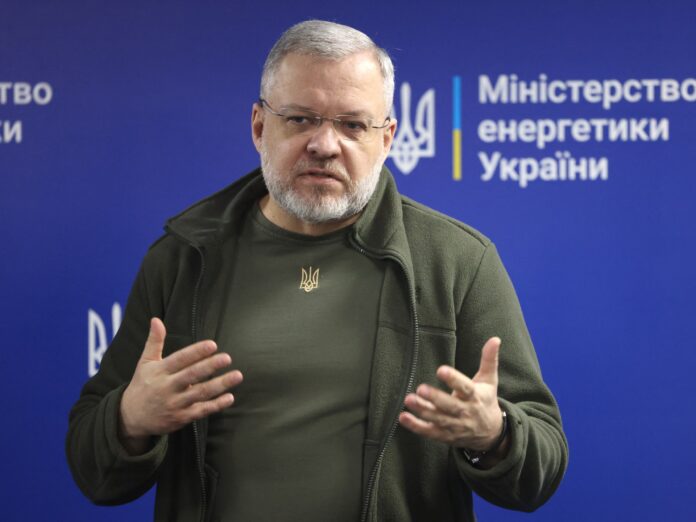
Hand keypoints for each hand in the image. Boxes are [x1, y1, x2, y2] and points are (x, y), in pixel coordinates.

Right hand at [119, 318, 242, 453]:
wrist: (131, 417)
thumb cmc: (142, 385)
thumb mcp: (145, 363)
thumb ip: (154, 341)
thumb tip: (156, 319)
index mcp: (159, 371)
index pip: (180, 359)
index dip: (196, 352)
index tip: (212, 345)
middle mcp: (167, 387)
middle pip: (191, 375)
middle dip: (210, 366)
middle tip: (227, 358)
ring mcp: (175, 404)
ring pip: (200, 394)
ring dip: (220, 385)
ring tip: (237, 375)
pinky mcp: (181, 418)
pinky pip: (201, 411)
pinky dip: (216, 405)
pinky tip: (230, 397)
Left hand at [399, 337, 503, 450]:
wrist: (491, 433)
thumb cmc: (485, 400)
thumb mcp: (489, 380)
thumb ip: (489, 359)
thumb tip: (495, 339)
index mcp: (475, 397)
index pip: (465, 388)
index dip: (454, 379)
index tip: (441, 370)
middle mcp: (465, 413)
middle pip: (450, 406)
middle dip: (435, 398)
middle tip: (421, 388)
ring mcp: (455, 426)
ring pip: (438, 419)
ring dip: (422, 411)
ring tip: (409, 400)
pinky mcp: (445, 435)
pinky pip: (429, 432)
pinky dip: (416, 426)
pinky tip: (403, 417)